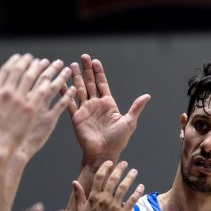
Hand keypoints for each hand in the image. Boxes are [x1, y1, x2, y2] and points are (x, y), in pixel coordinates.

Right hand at [0, 54, 71, 166]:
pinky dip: (62, 90)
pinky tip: (68, 85)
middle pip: (27, 73)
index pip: (9, 71)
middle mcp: (12, 93)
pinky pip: (53, 98)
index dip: (18, 62)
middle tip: (43, 60)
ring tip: (59, 65)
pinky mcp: (37, 113)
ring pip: (43, 81)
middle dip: (36, 64)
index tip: (24, 58)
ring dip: (52, 71)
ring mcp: (26, 102)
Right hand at [69, 54, 149, 170]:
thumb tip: (147, 96)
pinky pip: (70, 103)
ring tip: (70, 66)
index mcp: (108, 104)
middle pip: (90, 83)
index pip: (102, 84)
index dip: (98, 72)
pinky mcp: (77, 118)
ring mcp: (85, 110)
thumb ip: (136, 108)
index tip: (95, 61)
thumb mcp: (129, 122)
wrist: (103, 154)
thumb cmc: (117, 141)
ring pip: (79, 90)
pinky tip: (62, 83)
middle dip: (86, 70)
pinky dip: (66, 93)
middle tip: (83, 57)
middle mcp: (95, 105)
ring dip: (75, 78)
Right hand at [73, 160, 143, 210]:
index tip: (110, 162)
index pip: (100, 177)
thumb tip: (74, 182)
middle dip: (120, 169)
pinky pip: (132, 200)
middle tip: (125, 163)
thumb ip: (79, 195)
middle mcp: (105, 199)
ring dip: (130, 177)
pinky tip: (141, 186)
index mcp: (94, 197)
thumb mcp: (80, 210)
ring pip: (124, 187)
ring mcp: (115, 206)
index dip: (105, 168)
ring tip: (134, 171)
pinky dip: (137, 192)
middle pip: (113, 179)